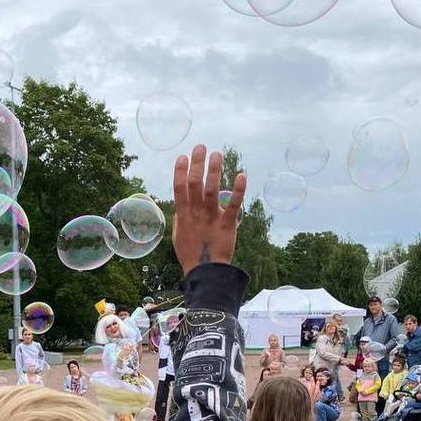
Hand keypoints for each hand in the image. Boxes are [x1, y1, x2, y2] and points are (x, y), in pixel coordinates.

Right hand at [171, 144, 244, 274]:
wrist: (205, 272)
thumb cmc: (191, 253)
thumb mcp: (179, 234)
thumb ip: (181, 217)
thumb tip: (182, 203)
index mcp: (183, 215)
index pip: (179, 188)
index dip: (180, 171)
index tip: (182, 156)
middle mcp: (196, 214)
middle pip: (194, 184)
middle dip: (197, 164)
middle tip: (201, 147)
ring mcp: (211, 218)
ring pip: (212, 190)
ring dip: (215, 170)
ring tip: (217, 154)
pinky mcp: (227, 225)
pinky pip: (234, 206)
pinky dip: (239, 190)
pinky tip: (242, 175)